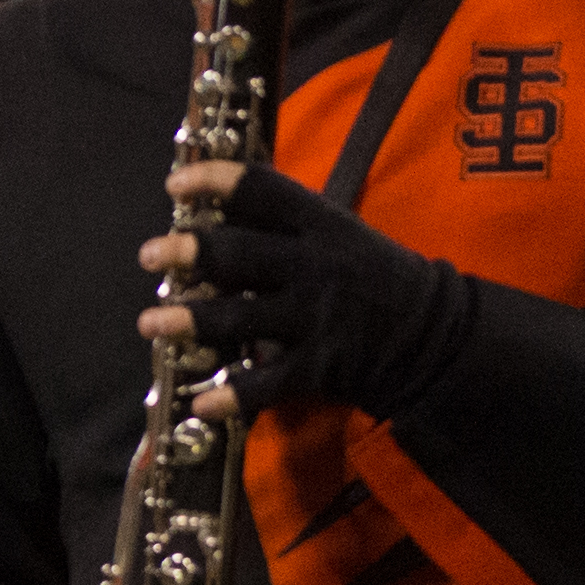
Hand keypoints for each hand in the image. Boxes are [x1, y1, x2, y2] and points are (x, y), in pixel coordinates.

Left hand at [138, 161, 469, 419]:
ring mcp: (317, 318)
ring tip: (149, 322)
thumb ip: (286, 227)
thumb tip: (216, 209)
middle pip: (241, 255)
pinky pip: (267, 384)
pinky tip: (200, 402)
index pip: (264, 190)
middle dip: (190, 253)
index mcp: (322, 226)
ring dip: (188, 321)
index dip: (216, 181)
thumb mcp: (341, 236)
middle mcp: (316, 267)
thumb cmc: (373, 279)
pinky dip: (232, 395)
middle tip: (150, 254)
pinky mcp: (321, 367)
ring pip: (239, 319)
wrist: (435, 337)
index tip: (176, 184)